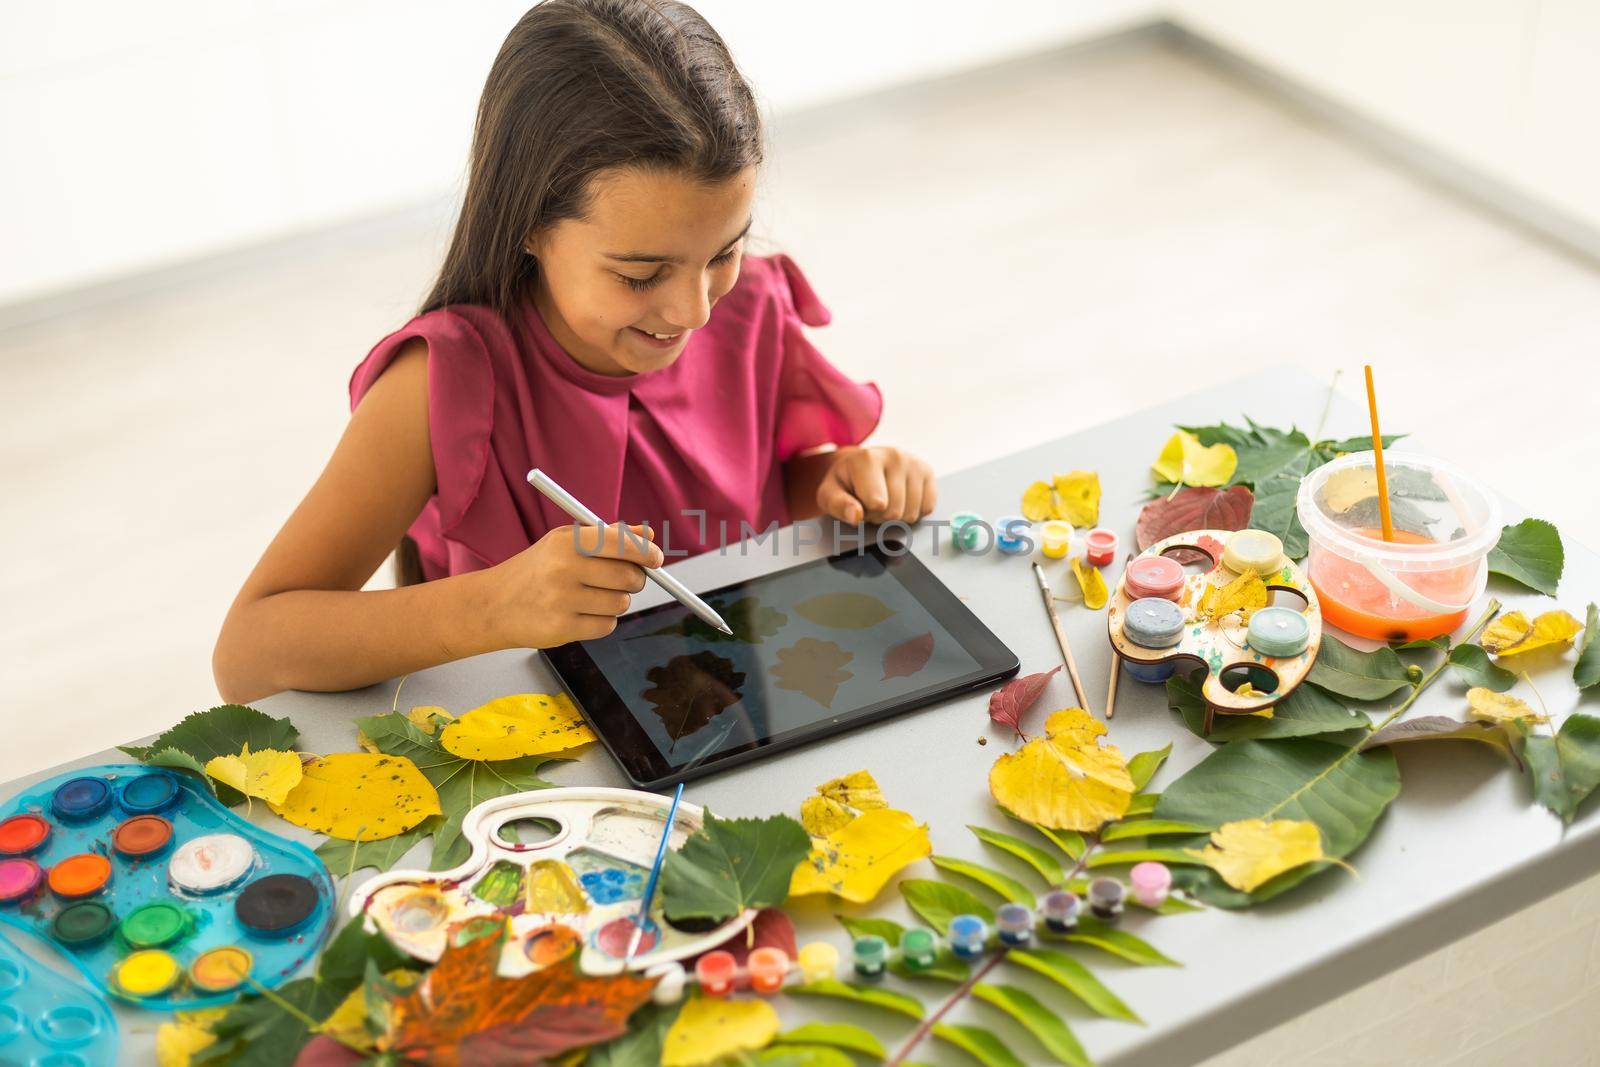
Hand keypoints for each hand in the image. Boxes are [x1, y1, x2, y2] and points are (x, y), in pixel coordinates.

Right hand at [477, 522, 663, 648]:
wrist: (493, 605)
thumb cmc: (536, 570)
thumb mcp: (564, 543)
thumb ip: (608, 537)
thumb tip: (648, 534)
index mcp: (566, 542)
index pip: (621, 543)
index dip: (646, 552)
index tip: (656, 559)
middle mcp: (563, 569)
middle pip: (628, 576)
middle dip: (634, 579)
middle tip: (625, 579)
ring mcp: (561, 601)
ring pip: (620, 604)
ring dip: (617, 602)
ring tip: (594, 597)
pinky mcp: (561, 629)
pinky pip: (606, 626)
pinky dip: (603, 621)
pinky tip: (582, 614)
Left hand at [815, 446, 937, 524]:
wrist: (862, 465)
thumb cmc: (845, 482)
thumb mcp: (830, 494)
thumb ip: (838, 506)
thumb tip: (856, 516)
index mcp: (867, 459)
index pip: (877, 505)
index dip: (865, 513)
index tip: (857, 502)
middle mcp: (895, 456)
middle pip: (894, 512)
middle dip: (880, 516)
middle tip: (870, 503)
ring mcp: (914, 463)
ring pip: (911, 513)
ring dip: (896, 516)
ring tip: (885, 500)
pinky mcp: (928, 472)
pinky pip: (927, 508)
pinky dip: (913, 511)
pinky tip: (900, 499)